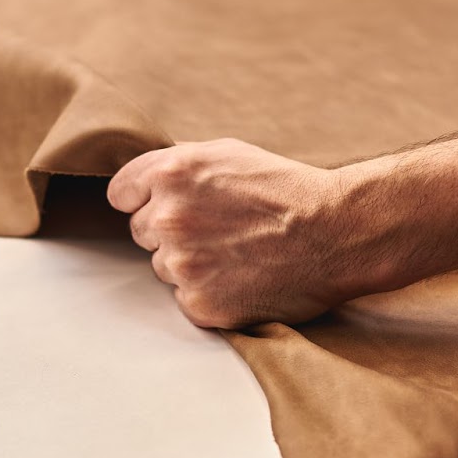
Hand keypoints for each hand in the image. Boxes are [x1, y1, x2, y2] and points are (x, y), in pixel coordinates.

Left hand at [105, 138, 361, 328]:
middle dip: (172, 232)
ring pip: (164, 268)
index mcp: (171, 174)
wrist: (335, 233)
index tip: (166, 207)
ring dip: (191, 264)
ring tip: (238, 254)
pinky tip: (243, 279)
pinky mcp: (199, 304)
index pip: (121, 195)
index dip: (144, 200)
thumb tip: (145, 184)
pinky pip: (186, 300)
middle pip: (142, 233)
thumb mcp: (228, 154)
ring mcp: (182, 264)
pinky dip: (210, 294)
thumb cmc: (288, 190)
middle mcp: (168, 218)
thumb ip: (178, 167)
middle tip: (220, 231)